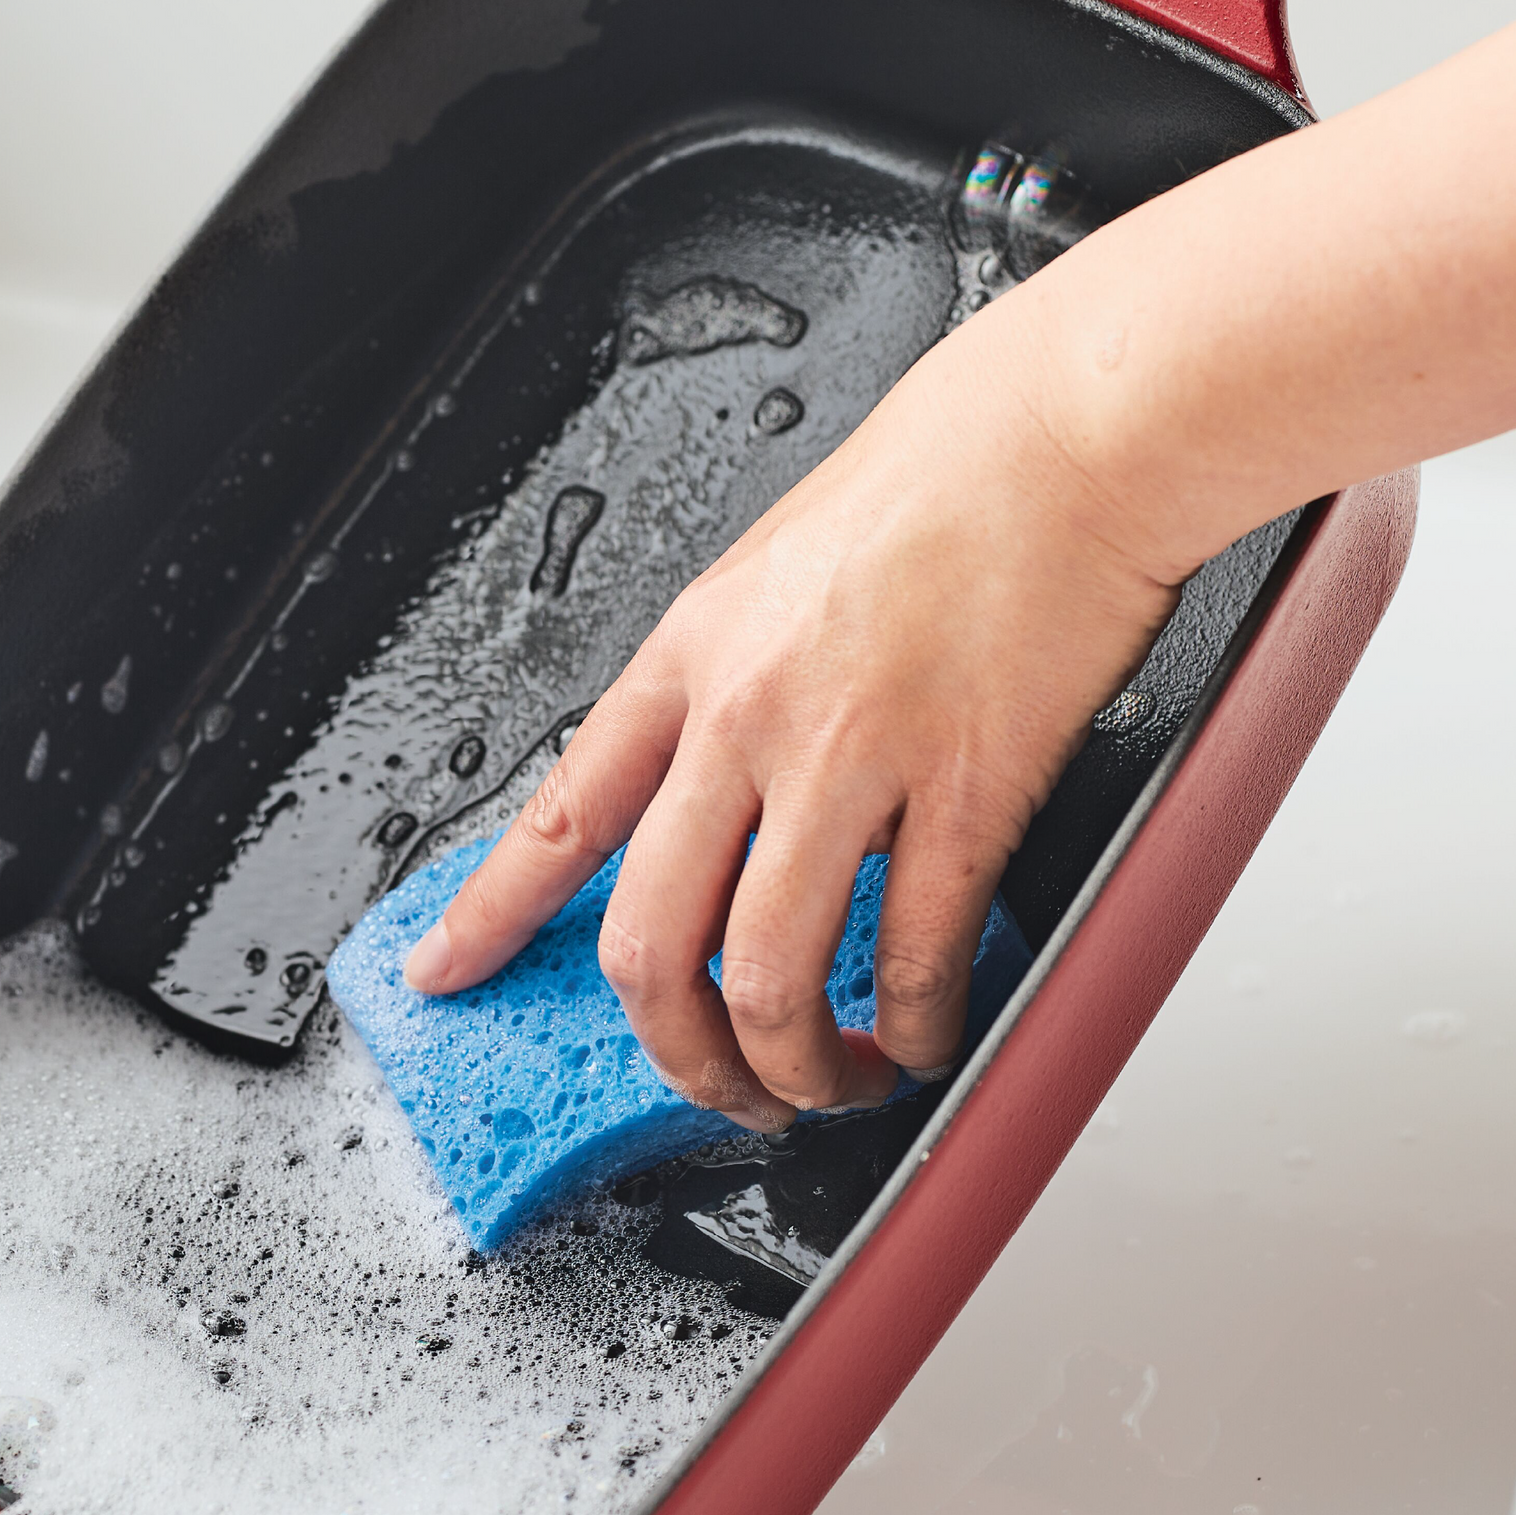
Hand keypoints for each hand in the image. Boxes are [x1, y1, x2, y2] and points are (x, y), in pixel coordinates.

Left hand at [399, 291, 1182, 1130]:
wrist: (1071, 425)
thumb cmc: (940, 480)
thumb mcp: (770, 570)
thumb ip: (726, 688)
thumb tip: (715, 798)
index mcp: (688, 659)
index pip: (556, 818)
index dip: (487, 918)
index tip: (443, 974)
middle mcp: (747, 716)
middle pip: (652, 944)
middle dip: (677, 1054)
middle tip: (717, 1089)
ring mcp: (852, 756)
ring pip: (771, 978)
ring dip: (795, 1068)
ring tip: (830, 1081)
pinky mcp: (967, 786)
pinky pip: (915, 954)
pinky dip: (914, 1026)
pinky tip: (921, 1031)